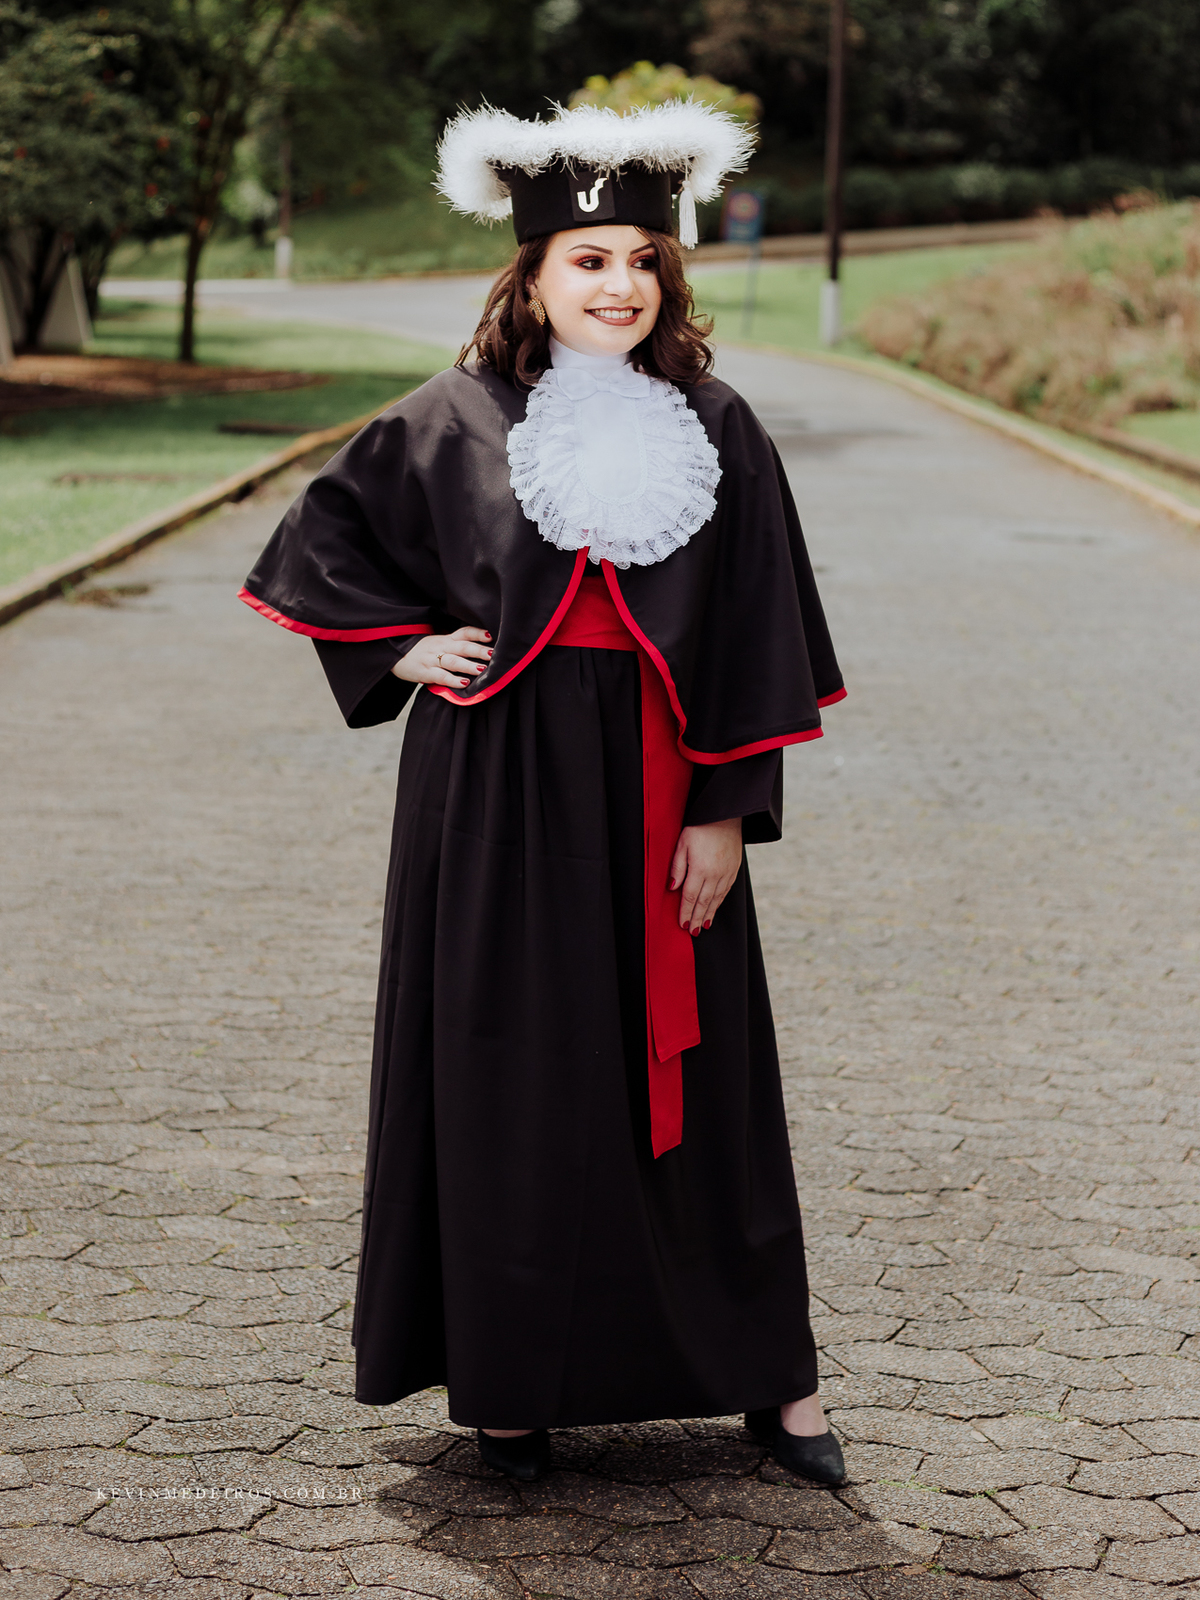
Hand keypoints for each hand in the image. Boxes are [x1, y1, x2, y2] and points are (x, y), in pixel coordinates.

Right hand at [391, 626, 491, 688]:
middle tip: (494, 654)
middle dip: (479, 650)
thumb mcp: (438, 644)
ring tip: (482, 669)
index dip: (477, 633)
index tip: (491, 635)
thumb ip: (455, 646)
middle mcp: (440, 647)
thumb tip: (480, 651)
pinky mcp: (424, 672)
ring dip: (468, 665)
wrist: (394, 655)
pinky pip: (440, 676)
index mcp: (445, 639)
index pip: (464, 632)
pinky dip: (453, 680)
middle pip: (462, 646)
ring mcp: (432, 659)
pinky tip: (464, 683)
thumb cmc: (421, 652)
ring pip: (453, 661)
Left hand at [669, 818, 741, 935]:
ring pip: (716, 899)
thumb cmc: (701, 826)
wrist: (726, 815)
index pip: (690, 896)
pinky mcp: (734, 870)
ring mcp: (726, 873)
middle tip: (691, 932)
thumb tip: (673, 887)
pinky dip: (719, 903)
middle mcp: (715, 874)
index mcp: (700, 868)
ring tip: (702, 926)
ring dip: (708, 914)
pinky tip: (714, 909)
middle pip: (703, 902)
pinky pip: (725, 892)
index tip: (682, 924)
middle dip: (696, 918)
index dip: (685, 912)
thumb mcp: (682, 843)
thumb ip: (677, 867)